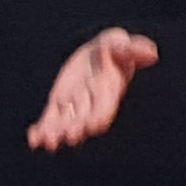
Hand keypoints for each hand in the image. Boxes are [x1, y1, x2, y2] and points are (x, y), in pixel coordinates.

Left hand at [29, 27, 159, 149]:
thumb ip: (132, 48)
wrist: (96, 55)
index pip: (105, 107)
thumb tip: (152, 52)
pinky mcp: (59, 105)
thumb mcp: (120, 44)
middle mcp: (91, 103)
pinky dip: (41, 130)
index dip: (100, 115)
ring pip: (64, 123)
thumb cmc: (112, 50)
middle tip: (69, 136)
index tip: (95, 124)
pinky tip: (34, 139)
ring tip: (47, 141)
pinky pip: (50, 120)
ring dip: (56, 133)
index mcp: (108, 91)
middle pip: (84, 119)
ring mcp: (74, 106)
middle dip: (77, 127)